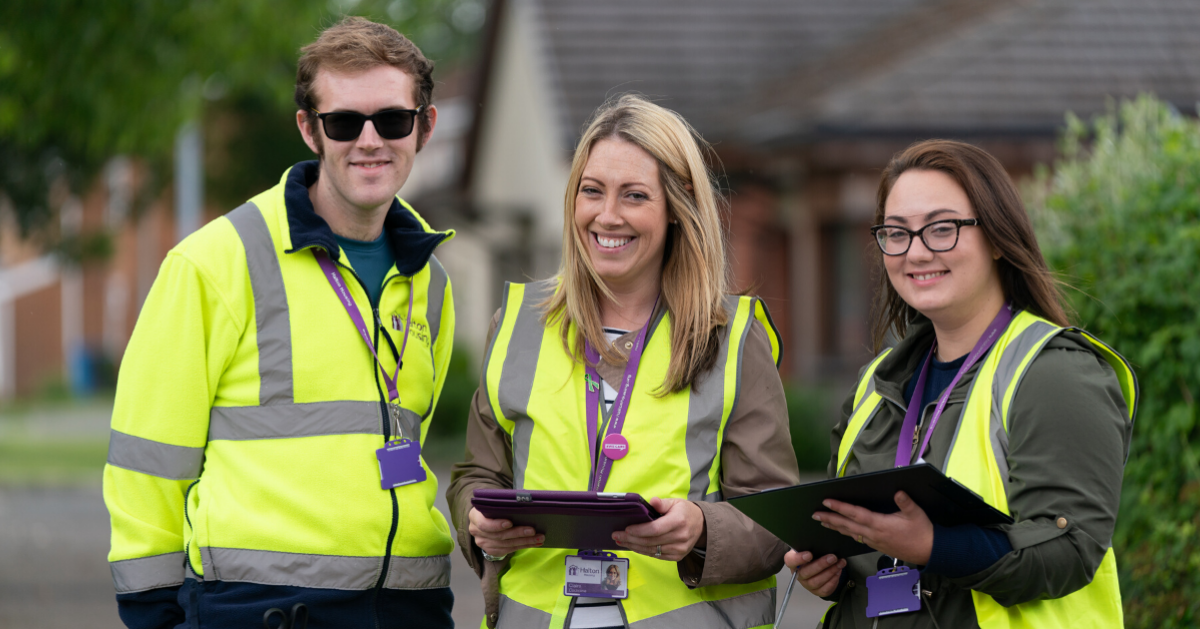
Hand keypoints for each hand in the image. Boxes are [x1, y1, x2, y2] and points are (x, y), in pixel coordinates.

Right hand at [467, 507, 542, 557]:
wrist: (487, 517)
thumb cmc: (495, 506)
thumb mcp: (496, 501)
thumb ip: (505, 502)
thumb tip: (525, 499)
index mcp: (475, 516)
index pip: (484, 524)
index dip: (497, 525)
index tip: (510, 522)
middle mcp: (476, 532)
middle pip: (499, 536)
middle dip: (517, 533)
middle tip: (533, 530)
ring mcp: (483, 543)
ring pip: (506, 545)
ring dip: (524, 542)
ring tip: (539, 538)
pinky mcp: (491, 551)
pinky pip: (508, 550)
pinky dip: (523, 546)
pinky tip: (534, 543)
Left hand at [612, 497, 704, 560]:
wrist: (702, 526)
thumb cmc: (685, 512)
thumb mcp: (676, 502)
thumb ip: (662, 503)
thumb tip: (651, 501)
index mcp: (679, 521)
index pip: (655, 529)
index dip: (640, 530)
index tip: (626, 529)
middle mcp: (680, 537)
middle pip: (651, 541)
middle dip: (631, 539)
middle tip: (616, 535)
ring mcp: (679, 549)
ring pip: (651, 550)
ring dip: (634, 546)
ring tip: (620, 541)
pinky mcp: (677, 556)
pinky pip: (656, 555)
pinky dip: (643, 551)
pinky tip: (633, 546)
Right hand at [784, 550, 845, 597]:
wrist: (817, 564)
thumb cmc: (813, 553)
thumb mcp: (810, 547)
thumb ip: (812, 545)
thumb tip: (822, 542)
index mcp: (793, 561)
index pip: (790, 561)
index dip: (798, 559)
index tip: (809, 554)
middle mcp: (798, 574)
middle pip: (806, 572)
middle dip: (821, 564)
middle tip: (833, 557)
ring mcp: (807, 585)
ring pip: (817, 581)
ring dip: (830, 572)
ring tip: (840, 563)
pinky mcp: (817, 591)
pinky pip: (825, 589)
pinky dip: (833, 580)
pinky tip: (838, 571)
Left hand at [812, 491, 932, 564]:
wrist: (929, 552)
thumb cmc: (922, 532)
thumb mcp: (916, 514)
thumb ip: (906, 502)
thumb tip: (898, 491)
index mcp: (880, 525)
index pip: (855, 514)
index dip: (840, 508)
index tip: (827, 502)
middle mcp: (873, 534)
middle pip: (847, 525)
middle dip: (830, 519)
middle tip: (815, 514)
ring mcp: (874, 541)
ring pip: (850, 533)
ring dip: (835, 527)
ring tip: (822, 522)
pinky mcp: (876, 546)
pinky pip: (856, 538)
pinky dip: (846, 533)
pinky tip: (841, 530)